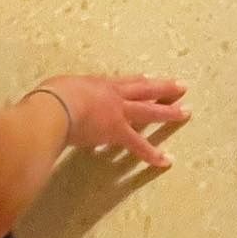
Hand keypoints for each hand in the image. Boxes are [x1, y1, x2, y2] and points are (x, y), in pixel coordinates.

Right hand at [30, 74, 189, 169]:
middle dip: (164, 88)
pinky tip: (167, 160)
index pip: (123, 81)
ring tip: (187, 112)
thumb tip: (56, 102)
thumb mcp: (57, 89)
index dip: (138, 80)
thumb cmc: (50, 98)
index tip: (150, 78)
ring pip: (150, 110)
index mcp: (98, 84)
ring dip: (169, 112)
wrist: (55, 108)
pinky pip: (139, 145)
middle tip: (182, 87)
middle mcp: (113, 94)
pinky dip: (152, 154)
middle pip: (144, 89)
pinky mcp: (118, 131)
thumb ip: (63, 95)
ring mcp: (118, 112)